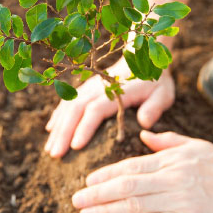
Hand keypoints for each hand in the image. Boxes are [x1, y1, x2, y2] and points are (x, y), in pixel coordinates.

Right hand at [44, 69, 174, 158]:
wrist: (143, 58)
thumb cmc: (154, 82)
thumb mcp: (163, 94)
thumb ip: (154, 108)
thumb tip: (144, 123)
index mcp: (116, 91)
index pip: (95, 110)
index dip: (84, 127)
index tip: (75, 147)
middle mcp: (97, 88)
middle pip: (75, 110)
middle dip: (63, 133)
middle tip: (55, 155)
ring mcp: (88, 87)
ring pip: (67, 107)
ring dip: (58, 128)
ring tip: (50, 150)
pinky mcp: (84, 89)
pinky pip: (67, 101)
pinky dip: (57, 116)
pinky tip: (51, 131)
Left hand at [70, 129, 212, 212]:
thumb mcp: (194, 146)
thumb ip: (167, 142)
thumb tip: (143, 135)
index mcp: (168, 160)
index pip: (130, 166)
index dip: (106, 174)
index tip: (87, 181)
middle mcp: (169, 179)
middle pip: (126, 186)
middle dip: (98, 193)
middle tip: (75, 200)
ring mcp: (178, 200)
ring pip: (135, 205)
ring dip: (107, 211)